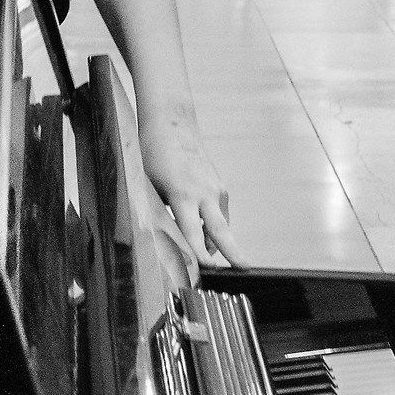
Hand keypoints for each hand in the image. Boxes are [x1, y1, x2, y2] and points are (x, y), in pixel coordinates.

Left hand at [140, 112, 238, 266]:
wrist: (172, 125)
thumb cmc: (154, 157)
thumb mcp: (149, 188)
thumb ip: (158, 215)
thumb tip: (164, 245)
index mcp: (183, 195)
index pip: (192, 231)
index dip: (199, 252)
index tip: (207, 268)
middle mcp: (204, 193)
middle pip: (221, 230)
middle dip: (234, 252)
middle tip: (245, 269)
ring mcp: (216, 190)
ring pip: (221, 226)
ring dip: (217, 245)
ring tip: (211, 262)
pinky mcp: (220, 188)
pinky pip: (219, 216)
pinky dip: (212, 229)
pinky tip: (202, 233)